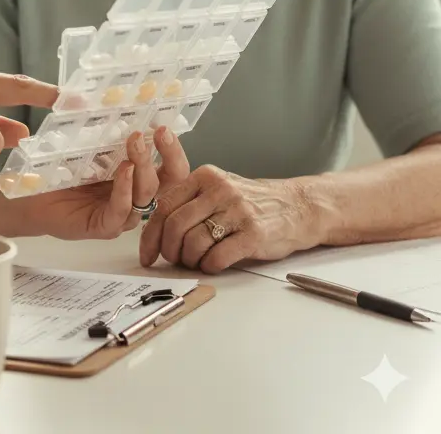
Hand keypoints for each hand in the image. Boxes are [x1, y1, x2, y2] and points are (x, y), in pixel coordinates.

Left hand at [0, 127, 190, 240]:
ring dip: (144, 168)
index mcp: (136, 175)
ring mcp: (121, 213)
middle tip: (158, 132)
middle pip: (169, 182)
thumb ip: (104, 130)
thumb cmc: (59, 169)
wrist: (29, 196)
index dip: (172, 146)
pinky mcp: (102, 226)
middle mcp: (134, 195)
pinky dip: (124, 190)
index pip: (169, 165)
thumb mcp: (87, 143)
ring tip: (134, 144)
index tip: (166, 123)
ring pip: (147, 196)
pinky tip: (123, 171)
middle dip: (170, 156)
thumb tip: (115, 98)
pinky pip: (121, 212)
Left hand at [138, 165, 318, 272]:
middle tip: (174, 260)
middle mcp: (218, 190)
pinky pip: (218, 256)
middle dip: (169, 250)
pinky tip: (213, 264)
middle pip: (175, 225)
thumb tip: (155, 231)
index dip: (150, 235)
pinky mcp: (253, 233)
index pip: (164, 206)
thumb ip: (189, 202)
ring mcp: (237, 211)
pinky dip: (209, 266)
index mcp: (204, 176)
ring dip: (189, 260)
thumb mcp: (217, 190)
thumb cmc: (251, 202)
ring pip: (194, 242)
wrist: (296, 207)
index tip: (147, 254)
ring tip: (196, 261)